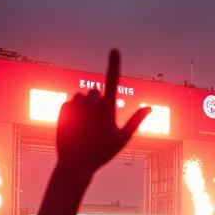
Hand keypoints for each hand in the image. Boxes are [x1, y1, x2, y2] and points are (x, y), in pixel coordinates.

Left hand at [55, 49, 150, 181]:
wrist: (75, 165)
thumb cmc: (102, 153)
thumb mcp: (123, 138)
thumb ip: (136, 120)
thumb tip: (150, 108)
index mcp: (108, 108)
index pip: (113, 80)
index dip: (114, 64)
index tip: (114, 50)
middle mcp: (91, 103)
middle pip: (96, 93)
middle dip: (97, 102)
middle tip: (97, 124)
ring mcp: (76, 105)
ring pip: (81, 97)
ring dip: (84, 107)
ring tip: (85, 128)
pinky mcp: (63, 108)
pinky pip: (70, 103)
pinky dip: (73, 112)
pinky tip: (74, 127)